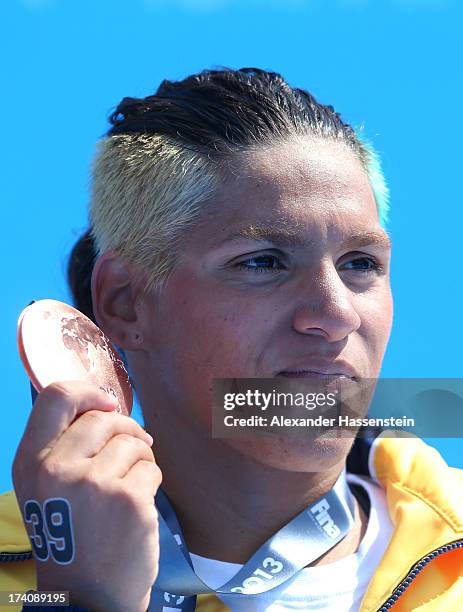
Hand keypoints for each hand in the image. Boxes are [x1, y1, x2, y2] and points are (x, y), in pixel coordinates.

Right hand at [12, 380, 161, 611]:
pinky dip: (152, 480)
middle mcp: (57, 469)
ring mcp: (94, 484)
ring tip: (133, 482)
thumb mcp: (47, 490)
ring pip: (133, 441)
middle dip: (127, 428)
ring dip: (141, 457)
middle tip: (135, 447)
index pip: (55, 396)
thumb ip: (63, 446)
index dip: (88, 392)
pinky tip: (140, 503)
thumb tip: (103, 404)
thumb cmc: (72, 537)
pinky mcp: (129, 499)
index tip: (108, 405)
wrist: (88, 598)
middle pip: (104, 417)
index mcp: (30, 462)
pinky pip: (152, 467)